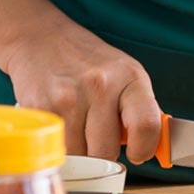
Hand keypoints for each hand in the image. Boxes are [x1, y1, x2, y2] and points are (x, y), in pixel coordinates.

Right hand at [3, 23, 162, 162]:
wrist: (40, 37)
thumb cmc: (87, 61)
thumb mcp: (125, 76)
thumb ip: (140, 110)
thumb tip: (153, 147)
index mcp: (130, 76)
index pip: (146, 126)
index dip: (144, 149)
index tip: (137, 154)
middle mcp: (100, 85)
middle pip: (106, 151)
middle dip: (103, 152)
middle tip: (96, 135)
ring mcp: (68, 97)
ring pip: (79, 155)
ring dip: (78, 150)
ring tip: (75, 125)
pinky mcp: (41, 108)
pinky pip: (55, 148)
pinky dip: (58, 144)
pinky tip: (59, 124)